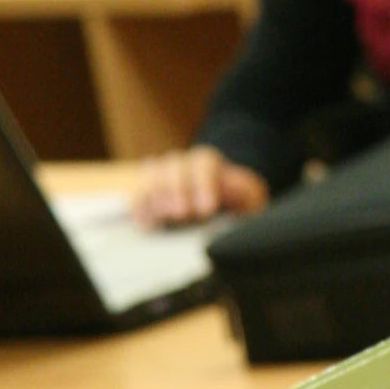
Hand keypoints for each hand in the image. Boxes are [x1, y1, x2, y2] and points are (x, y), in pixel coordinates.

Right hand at [131, 146, 268, 227]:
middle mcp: (184, 164)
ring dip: (156, 195)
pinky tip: (146, 224)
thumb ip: (248, 205)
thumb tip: (243, 222)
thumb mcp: (251, 201)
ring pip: (152, 174)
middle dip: (177, 188)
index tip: (207, 208)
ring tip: (163, 217)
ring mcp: (162, 176)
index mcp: (211, 164)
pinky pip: (138, 195)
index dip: (204, 184)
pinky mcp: (148, 195)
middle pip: (175, 165)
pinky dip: (140, 207)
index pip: (205, 164)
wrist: (219, 201)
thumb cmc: (238, 203)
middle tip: (181, 213)